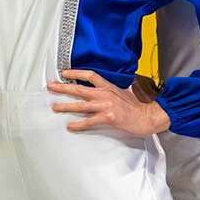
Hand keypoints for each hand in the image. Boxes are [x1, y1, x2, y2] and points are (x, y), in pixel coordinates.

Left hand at [48, 69, 170, 135]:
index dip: (75, 73)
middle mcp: (106, 94)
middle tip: (51, 87)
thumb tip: (99, 90)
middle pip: (80, 89)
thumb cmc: (136, 107)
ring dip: (66, 105)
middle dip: (63, 88)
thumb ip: (110, 91)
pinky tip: (70, 126)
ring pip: (81, 105)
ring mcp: (106, 105)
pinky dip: (79, 124)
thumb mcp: (123, 92)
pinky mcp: (109, 117)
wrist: (147, 117)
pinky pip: (89, 121)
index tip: (64, 74)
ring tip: (55, 107)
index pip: (89, 75)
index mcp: (109, 87)